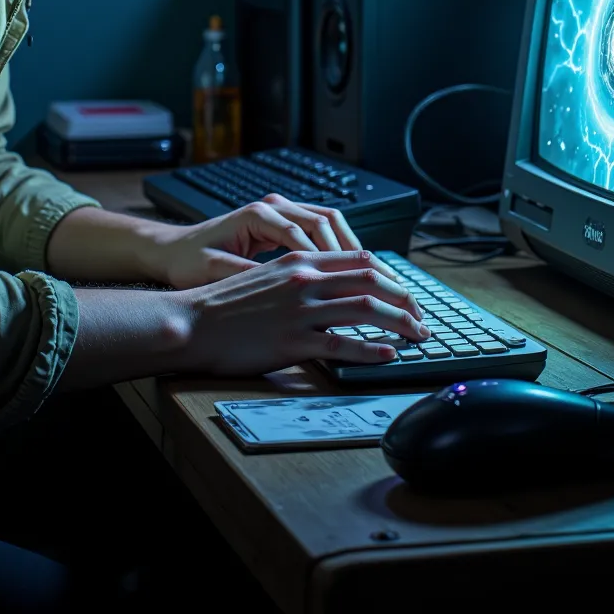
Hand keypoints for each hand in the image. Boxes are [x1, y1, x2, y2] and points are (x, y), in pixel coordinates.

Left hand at [150, 193, 402, 290]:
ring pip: (330, 222)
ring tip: (374, 277)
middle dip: (356, 251)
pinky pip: (321, 229)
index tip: (352, 284)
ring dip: (352, 248)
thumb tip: (277, 292)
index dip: (332, 260)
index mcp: (258, 216)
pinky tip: (352, 271)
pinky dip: (340, 248)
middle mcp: (273, 208)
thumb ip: (245, 276)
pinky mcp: (281, 224)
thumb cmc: (188, 262)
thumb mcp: (211, 272)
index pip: (306, 233)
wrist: (171, 250)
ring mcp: (279, 212)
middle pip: (328, 220)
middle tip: (379, 279)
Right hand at [174, 250, 430, 376]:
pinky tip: (388, 354)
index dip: (390, 276)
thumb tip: (335, 288)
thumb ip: (302, 276)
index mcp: (300, 259)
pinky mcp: (291, 340)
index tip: (406, 293)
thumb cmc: (225, 303)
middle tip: (422, 318)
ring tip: (417, 336)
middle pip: (370, 280)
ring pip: (364, 308)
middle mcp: (304, 278)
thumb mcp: (267, 276)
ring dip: (398, 323)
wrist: (192, 321)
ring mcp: (300, 309)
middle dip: (404, 299)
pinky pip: (341, 343)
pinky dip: (370, 349)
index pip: (359, 259)